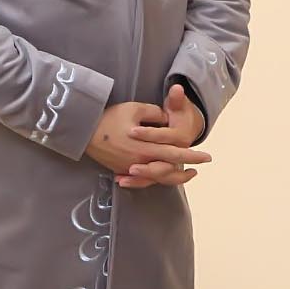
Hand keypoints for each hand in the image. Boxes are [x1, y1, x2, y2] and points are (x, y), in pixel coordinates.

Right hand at [86, 91, 209, 186]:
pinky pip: (141, 179)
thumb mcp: (135, 109)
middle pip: (168, 169)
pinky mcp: (121, 169)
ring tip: (185, 174)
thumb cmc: (110, 118)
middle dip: (186, 168)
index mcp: (145, 147)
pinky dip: (153, 179)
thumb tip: (166, 120)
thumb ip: (155, 114)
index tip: (206, 157)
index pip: (174, 153)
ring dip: (173, 176)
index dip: (191, 155)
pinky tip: (159, 176)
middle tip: (200, 166)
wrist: (83, 131)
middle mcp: (139, 161)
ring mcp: (129, 168)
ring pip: (156, 178)